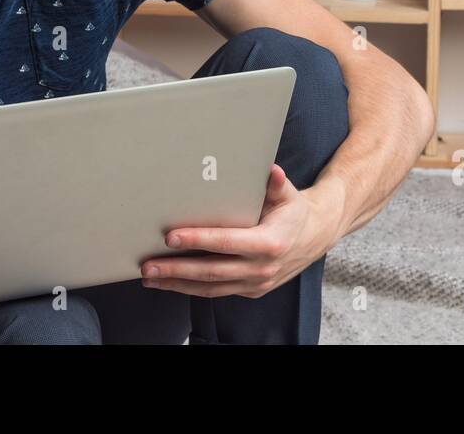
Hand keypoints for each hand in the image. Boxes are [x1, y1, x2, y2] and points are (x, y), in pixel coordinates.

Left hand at [138, 164, 338, 298]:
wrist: (315, 236)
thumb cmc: (294, 211)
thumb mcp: (288, 194)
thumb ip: (276, 184)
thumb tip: (270, 170)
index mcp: (269, 243)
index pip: (226, 243)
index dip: (197, 240)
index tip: (171, 237)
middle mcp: (261, 268)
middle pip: (211, 272)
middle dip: (176, 269)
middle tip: (148, 265)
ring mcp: (256, 283)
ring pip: (210, 288)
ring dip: (177, 284)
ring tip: (150, 276)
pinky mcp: (250, 290)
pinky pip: (217, 292)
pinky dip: (191, 288)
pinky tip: (171, 282)